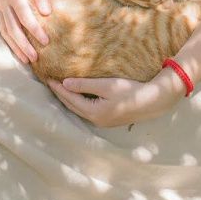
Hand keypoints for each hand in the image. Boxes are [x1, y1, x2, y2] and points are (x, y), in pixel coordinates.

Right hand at [0, 0, 50, 64]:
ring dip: (16, 47)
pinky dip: (10, 42)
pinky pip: (3, 29)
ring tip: (28, 60)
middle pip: (12, 27)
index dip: (34, 29)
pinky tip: (19, 52)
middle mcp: (3, 1)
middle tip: (35, 58)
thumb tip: (47, 13)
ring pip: (5, 31)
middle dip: (23, 44)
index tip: (46, 41)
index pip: (23, 15)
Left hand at [46, 69, 186, 127]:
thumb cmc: (130, 90)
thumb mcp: (106, 85)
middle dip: (61, 94)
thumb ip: (85, 84)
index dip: (58, 88)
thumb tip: (65, 83)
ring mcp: (102, 121)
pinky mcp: (108, 118)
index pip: (70, 99)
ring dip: (69, 98)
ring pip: (79, 108)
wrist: (152, 101)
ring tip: (60, 87)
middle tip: (50, 82)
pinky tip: (78, 94)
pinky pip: (87, 109)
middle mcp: (95, 120)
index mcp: (93, 112)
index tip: (48, 78)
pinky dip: (79, 101)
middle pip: (72, 106)